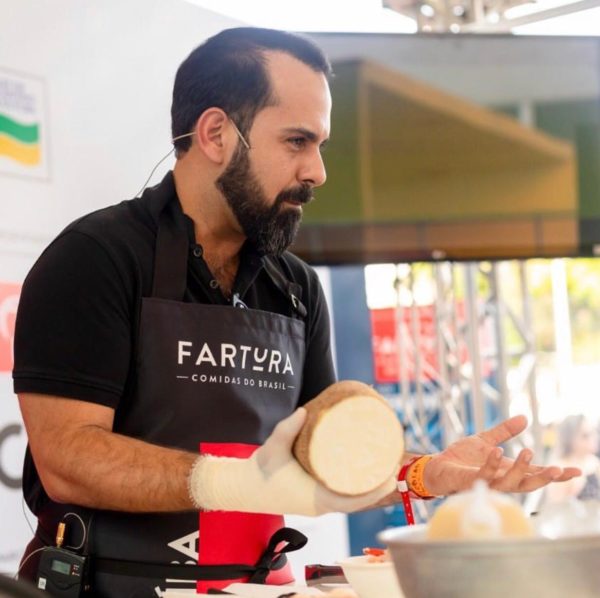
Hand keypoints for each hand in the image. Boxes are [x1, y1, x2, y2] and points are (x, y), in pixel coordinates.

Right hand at [190, 408, 396, 515]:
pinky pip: (343, 495)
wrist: (241, 487)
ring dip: (370, 486)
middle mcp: (320, 505)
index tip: (390, 475)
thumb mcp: (271, 448)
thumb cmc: (258, 472)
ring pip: (352, 498)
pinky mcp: (315, 496)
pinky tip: (365, 472)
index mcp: (315, 500)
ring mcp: (318, 503)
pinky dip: (357, 487)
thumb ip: (286, 429)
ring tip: (385, 463)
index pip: (353, 502)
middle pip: (359, 500)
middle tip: (393, 460)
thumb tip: (303, 411)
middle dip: (379, 484)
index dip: (375, 491)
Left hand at [422, 415, 580, 495]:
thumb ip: (504, 431)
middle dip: (544, 479)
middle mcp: (499, 481)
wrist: (436, 467)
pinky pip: (484, 476)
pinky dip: (491, 464)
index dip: (555, 474)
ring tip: (527, 451)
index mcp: (507, 471)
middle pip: (528, 485)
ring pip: (508, 484)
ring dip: (519, 470)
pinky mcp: (469, 483)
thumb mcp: (485, 440)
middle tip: (558, 469)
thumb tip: (524, 417)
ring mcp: (485, 484)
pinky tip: (496, 451)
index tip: (577, 471)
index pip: (535, 474)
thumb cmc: (461, 458)